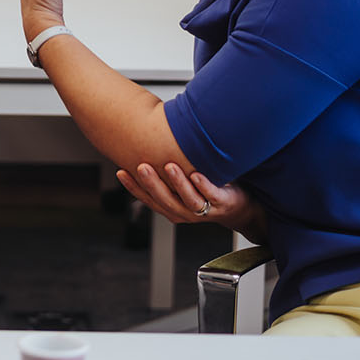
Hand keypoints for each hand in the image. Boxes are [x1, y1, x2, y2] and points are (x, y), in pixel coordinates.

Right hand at [115, 163, 257, 231]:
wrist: (238, 208)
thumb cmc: (206, 192)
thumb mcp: (182, 185)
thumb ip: (165, 174)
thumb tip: (146, 147)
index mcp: (171, 207)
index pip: (148, 198)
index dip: (133, 187)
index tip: (121, 171)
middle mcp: (185, 211)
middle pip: (164, 200)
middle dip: (152, 183)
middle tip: (142, 166)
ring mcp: (203, 210)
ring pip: (188, 199)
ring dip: (177, 183)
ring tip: (169, 166)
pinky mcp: (221, 204)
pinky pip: (211, 195)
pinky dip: (203, 185)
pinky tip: (197, 174)